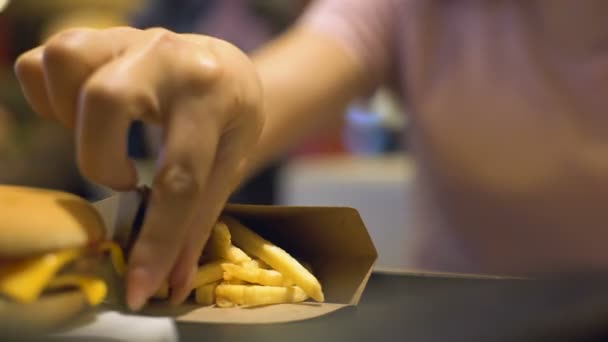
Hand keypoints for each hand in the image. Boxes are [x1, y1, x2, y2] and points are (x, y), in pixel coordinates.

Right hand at [15, 27, 263, 309]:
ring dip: (70, 119)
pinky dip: (50, 96)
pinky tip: (82, 115)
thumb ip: (199, 220)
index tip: (141, 285)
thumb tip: (168, 283)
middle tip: (126, 177)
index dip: (158, 238)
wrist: (228, 68)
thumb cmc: (231, 117)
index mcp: (214, 94)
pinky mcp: (99, 37)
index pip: (182, 175)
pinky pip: (43, 60)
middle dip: (99, 158)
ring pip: (66, 65)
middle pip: (106, 100)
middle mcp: (169, 56)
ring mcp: (130, 39)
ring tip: (103, 138)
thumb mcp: (229, 163)